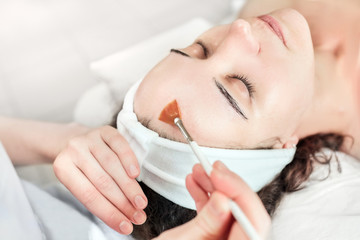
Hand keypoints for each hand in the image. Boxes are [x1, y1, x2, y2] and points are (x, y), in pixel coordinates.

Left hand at [53, 125, 146, 234]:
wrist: (75, 140)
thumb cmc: (80, 168)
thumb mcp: (79, 182)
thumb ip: (97, 198)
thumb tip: (124, 220)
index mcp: (62, 167)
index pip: (88, 196)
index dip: (108, 213)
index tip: (125, 227)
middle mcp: (74, 151)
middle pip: (102, 182)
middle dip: (123, 202)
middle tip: (138, 217)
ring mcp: (90, 138)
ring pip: (112, 165)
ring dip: (130, 187)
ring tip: (141, 203)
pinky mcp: (105, 130)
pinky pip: (120, 145)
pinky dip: (129, 160)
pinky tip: (137, 175)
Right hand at [155, 161, 270, 239]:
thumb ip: (206, 224)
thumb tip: (225, 199)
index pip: (254, 223)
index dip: (240, 193)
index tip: (220, 175)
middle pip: (244, 214)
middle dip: (227, 186)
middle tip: (212, 168)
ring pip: (229, 211)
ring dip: (214, 188)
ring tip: (198, 171)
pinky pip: (215, 217)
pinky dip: (205, 199)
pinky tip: (193, 184)